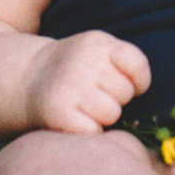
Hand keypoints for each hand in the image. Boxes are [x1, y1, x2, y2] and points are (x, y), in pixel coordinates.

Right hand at [23, 29, 150, 132]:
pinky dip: (89, 130)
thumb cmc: (77, 69)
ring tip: (85, 106)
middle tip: (95, 94)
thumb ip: (125, 64)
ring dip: (103, 116)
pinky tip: (76, 119)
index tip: (126, 84)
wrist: (29, 77)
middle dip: (116, 98)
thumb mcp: (98, 51)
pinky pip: (94, 131)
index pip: (138, 65)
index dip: (138, 81)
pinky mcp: (59, 112)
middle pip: (126, 93)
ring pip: (112, 114)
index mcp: (98, 43)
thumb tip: (145, 97)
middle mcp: (84, 61)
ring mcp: (70, 86)